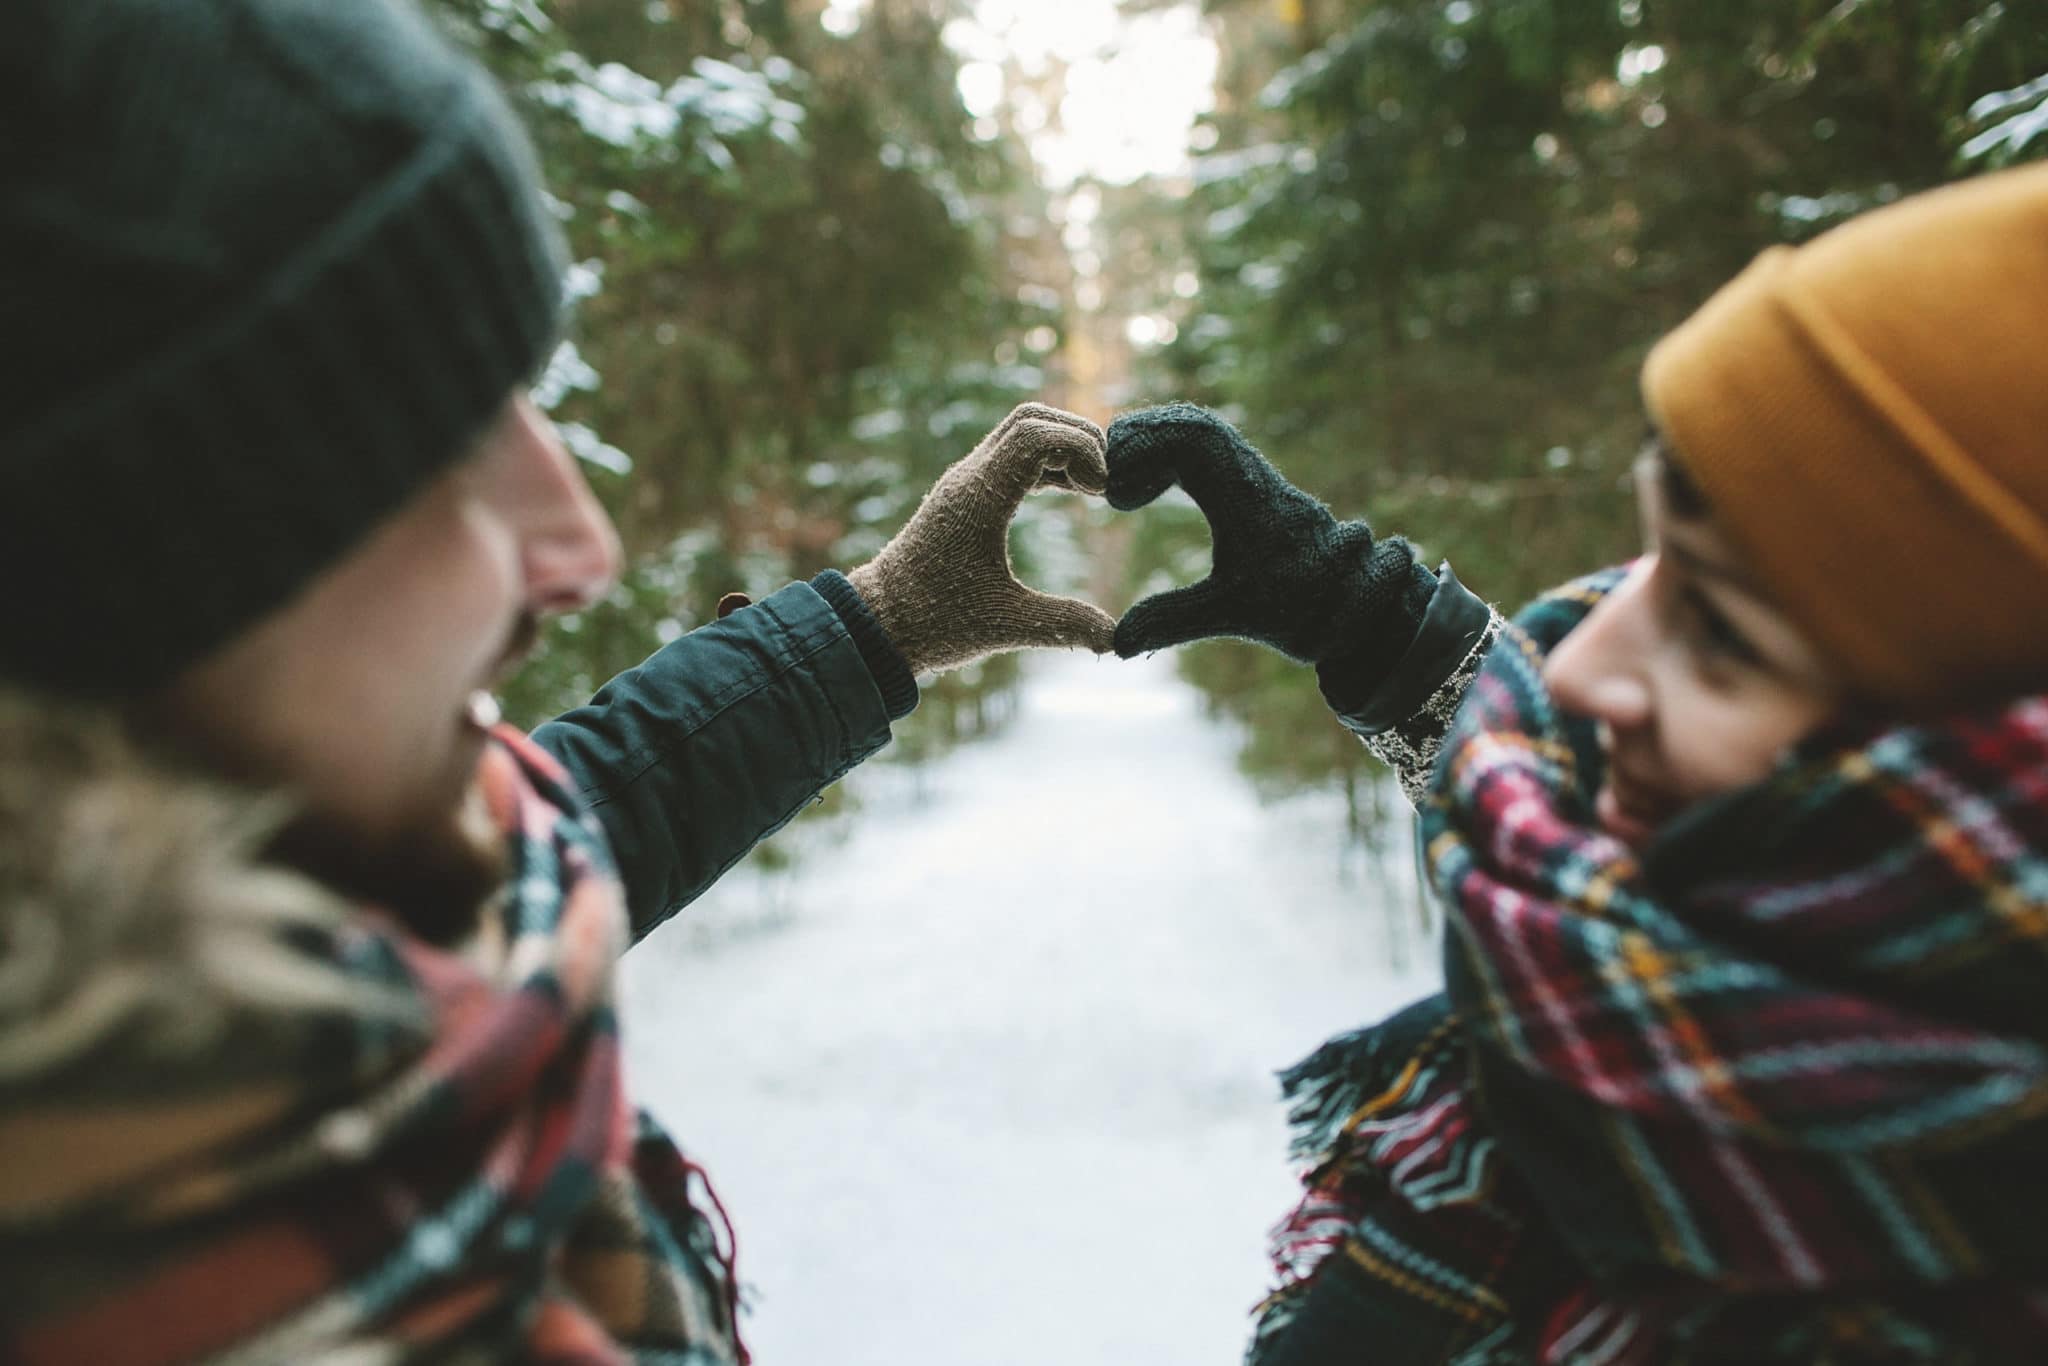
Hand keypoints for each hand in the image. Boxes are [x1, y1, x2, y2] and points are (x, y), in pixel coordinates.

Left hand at [849, 404, 1116, 674]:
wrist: (880, 623)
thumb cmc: (935, 623)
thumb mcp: (1005, 626)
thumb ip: (1062, 626)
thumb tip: (1116, 640)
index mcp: (978, 498)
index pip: (1035, 434)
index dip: (1080, 450)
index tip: (1103, 493)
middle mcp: (970, 478)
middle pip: (1031, 419)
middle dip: (1078, 438)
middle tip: (1106, 482)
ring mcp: (966, 482)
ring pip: (1021, 432)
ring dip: (1063, 448)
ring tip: (1095, 488)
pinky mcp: (966, 495)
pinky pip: (1013, 455)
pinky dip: (1047, 462)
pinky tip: (1072, 492)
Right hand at [1105, 403, 1432, 665]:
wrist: (1363, 605)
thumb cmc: (1303, 609)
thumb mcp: (1230, 614)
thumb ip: (1172, 620)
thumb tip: (1119, 642)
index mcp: (1245, 497)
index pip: (1191, 440)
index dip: (1144, 452)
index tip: (1117, 496)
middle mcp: (1254, 477)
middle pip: (1194, 424)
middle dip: (1144, 438)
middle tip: (1108, 473)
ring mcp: (1259, 479)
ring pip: (1209, 432)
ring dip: (1162, 442)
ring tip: (1124, 475)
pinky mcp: (1260, 488)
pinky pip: (1218, 448)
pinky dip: (1180, 452)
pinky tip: (1153, 484)